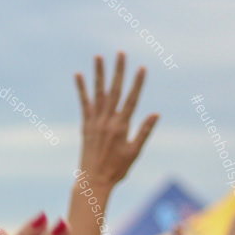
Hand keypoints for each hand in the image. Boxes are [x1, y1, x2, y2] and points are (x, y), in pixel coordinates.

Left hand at [76, 53, 157, 186]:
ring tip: (99, 57)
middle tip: (121, 53)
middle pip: (115, 91)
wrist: (93, 182)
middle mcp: (107, 121)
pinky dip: (81, 89)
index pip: (132, 100)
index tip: (142, 68)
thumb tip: (155, 114)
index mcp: (122, 127)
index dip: (137, 83)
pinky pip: (84, 104)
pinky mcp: (85, 126)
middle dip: (119, 71)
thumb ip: (144, 132)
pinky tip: (78, 75)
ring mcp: (95, 122)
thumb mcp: (135, 152)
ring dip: (99, 74)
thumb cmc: (117, 170)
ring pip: (98, 93)